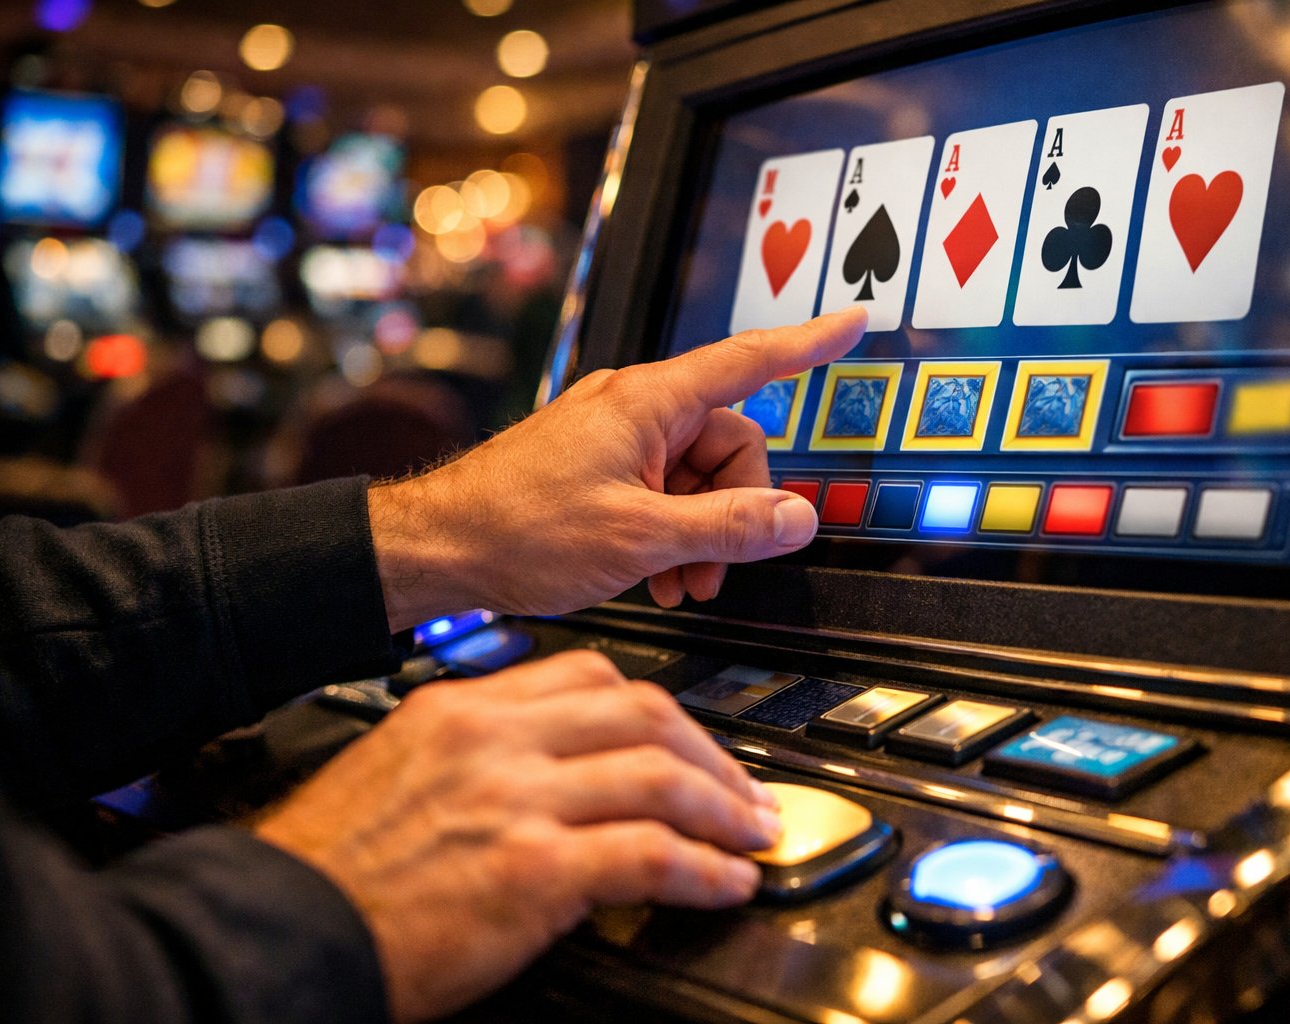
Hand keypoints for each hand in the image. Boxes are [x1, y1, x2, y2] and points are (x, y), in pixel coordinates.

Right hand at [254, 650, 780, 1022]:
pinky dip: (705, 869)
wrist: (276, 926)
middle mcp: (496, 740)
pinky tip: (727, 883)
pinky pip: (651, 855)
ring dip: (725, 808)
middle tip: (744, 788)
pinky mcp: (532, 871)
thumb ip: (481, 757)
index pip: (590, 676)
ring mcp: (517, 800)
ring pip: (660, 775)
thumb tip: (554, 773)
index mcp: (464, 708)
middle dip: (711, 752)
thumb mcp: (401, 772)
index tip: (686, 737)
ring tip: (755, 834)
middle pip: (643, 712)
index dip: (658, 708)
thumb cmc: (331, 865)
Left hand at [368, 307, 867, 629]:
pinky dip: (670, 532)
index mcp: (649, 403)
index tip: (853, 322)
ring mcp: (614, 436)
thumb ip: (728, 526)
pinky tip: (655, 575)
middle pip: (731, 445)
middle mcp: (634, 409)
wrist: (437, 547)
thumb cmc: (518, 530)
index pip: (749, 362)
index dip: (809, 344)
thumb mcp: (641, 538)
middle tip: (712, 570)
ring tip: (676, 583)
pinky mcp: (597, 465)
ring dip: (702, 533)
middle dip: (735, 512)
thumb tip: (797, 519)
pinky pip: (662, 489)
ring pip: (697, 476)